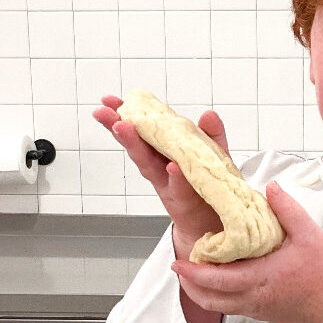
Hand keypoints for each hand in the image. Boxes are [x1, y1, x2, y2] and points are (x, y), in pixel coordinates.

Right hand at [92, 94, 228, 257]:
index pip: (143, 131)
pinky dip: (175, 178)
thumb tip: (208, 115)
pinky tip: (172, 167)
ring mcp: (169, 184)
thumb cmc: (210, 187)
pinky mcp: (183, 201)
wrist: (218, 222)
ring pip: (149, 164)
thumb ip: (210, 135)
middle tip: (105, 113)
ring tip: (124, 127)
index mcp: (165, 152)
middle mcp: (161, 168)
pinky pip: (179, 188)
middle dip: (120, 129)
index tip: (108, 100)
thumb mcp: (213, 156)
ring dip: (136, 146)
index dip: (125, 115)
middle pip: (137, 146)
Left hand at [171, 182, 322, 322]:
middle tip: (178, 267)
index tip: (179, 261)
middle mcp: (253, 296)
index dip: (194, 272)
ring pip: (219, 306)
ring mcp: (257, 308)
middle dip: (189, 284)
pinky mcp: (262, 314)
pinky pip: (233, 308)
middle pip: (210, 298)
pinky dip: (218, 297)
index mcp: (260, 277)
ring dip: (201, 293)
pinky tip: (219, 283)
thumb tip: (270, 187)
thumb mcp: (309, 233)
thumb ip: (287, 209)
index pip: (217, 279)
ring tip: (192, 276)